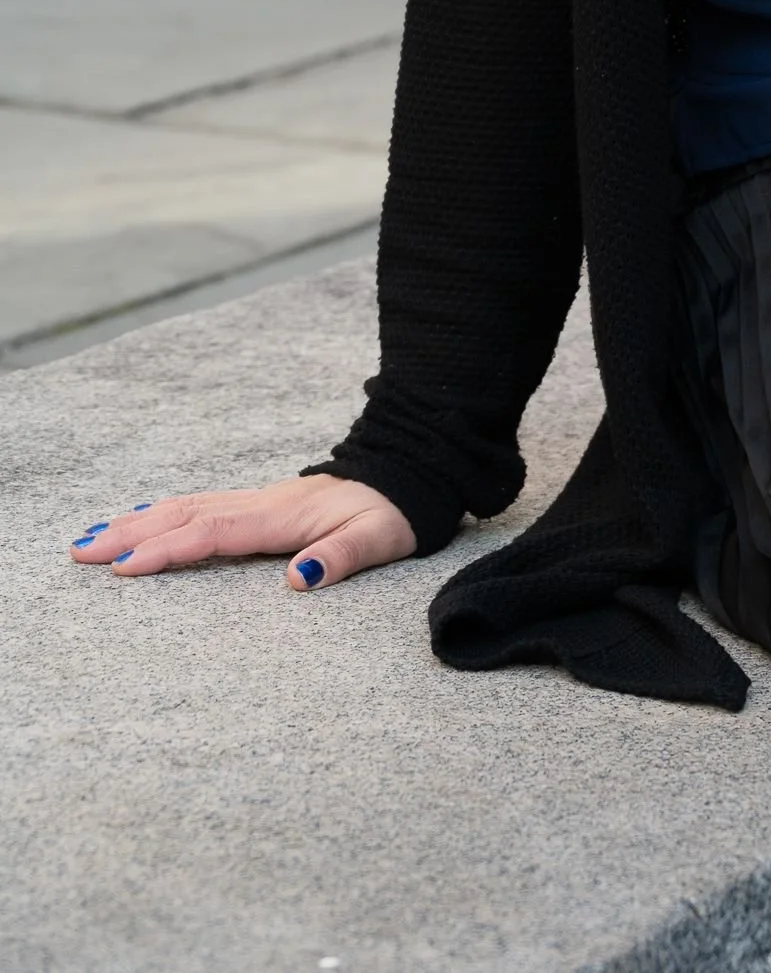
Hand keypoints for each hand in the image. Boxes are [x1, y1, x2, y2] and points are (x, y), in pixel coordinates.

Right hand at [68, 476, 414, 588]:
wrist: (409, 471)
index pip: (212, 532)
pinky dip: (164, 513)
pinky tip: (146, 519)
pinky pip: (201, 505)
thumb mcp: (380, 537)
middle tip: (80, 552)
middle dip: (131, 534)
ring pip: (187, 506)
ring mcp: (259, 500)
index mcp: (281, 516)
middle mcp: (261, 503)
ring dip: (139, 522)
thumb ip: (340, 558)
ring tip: (93, 538)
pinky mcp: (261, 505)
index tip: (125, 567)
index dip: (169, 550)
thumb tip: (298, 581)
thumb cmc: (394, 511)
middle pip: (184, 515)